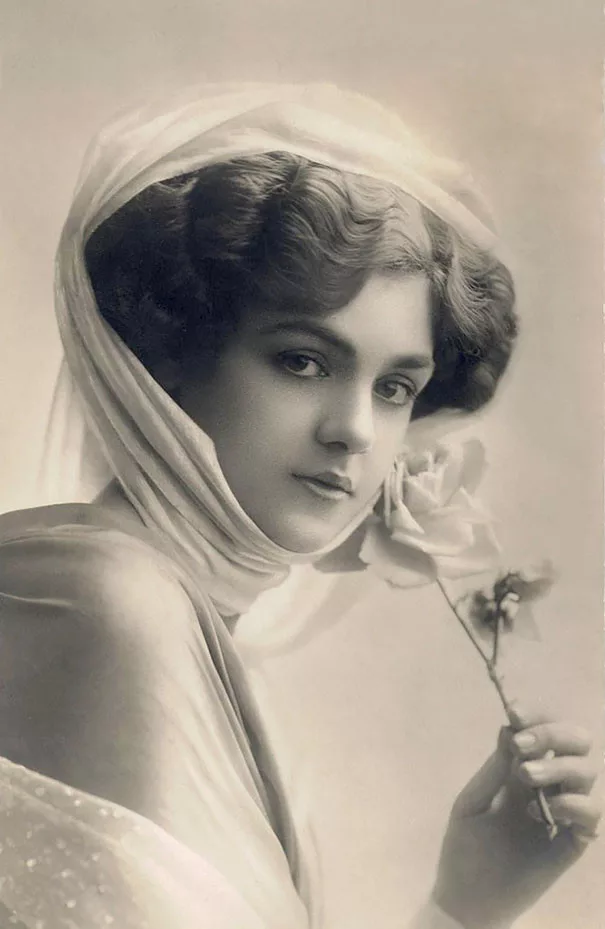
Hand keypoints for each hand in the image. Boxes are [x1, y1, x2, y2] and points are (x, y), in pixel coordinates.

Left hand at [432, 717, 600, 928]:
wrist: (468, 900)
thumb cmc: (464, 848)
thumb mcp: (471, 803)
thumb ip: (494, 769)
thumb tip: (509, 727)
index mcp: (521, 768)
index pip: (543, 729)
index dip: (536, 716)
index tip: (515, 713)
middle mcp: (548, 783)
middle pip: (576, 741)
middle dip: (554, 733)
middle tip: (522, 746)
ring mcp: (563, 810)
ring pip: (587, 772)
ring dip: (559, 767)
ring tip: (526, 777)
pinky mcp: (574, 841)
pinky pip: (592, 814)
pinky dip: (575, 804)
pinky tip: (546, 811)